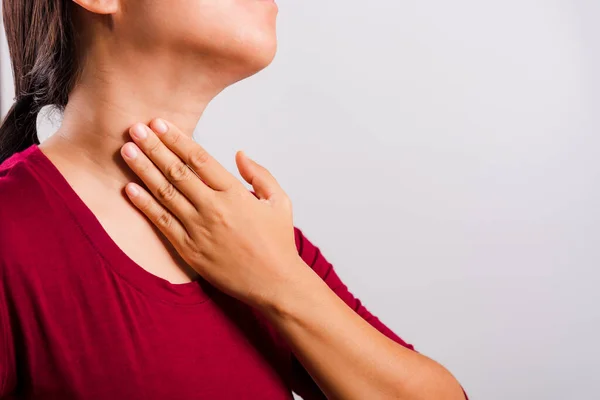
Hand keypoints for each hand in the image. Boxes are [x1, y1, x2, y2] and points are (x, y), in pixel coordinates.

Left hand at [119, 118, 303, 308]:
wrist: (275, 283)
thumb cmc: (278, 242)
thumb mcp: (280, 201)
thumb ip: (260, 174)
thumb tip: (238, 154)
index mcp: (235, 193)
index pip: (199, 159)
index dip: (177, 139)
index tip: (160, 124)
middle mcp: (214, 208)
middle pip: (177, 171)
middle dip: (153, 147)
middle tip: (134, 129)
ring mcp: (199, 230)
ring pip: (165, 193)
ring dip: (143, 170)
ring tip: (126, 151)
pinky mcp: (189, 250)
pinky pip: (162, 223)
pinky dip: (144, 205)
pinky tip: (129, 189)